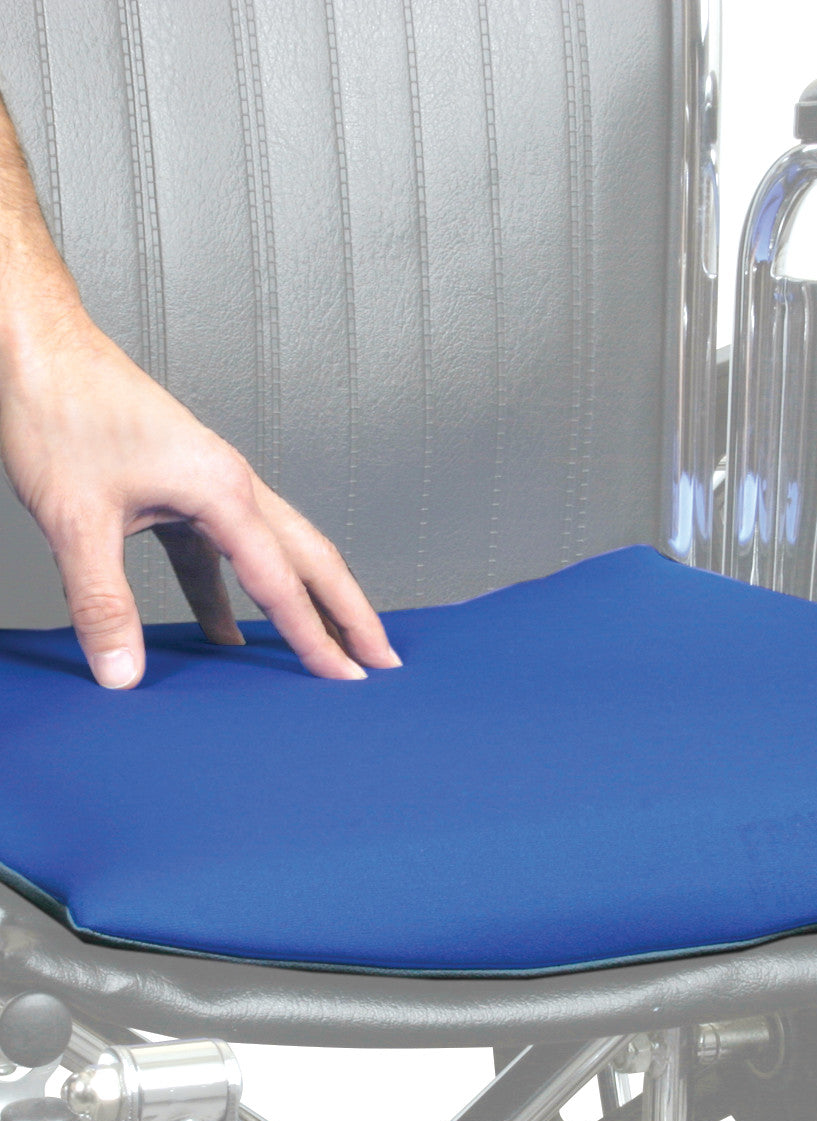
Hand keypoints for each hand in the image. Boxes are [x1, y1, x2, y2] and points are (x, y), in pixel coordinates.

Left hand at [0, 306, 400, 687]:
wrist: (36, 346)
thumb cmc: (58, 410)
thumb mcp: (74, 519)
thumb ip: (102, 602)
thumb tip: (121, 672)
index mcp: (223, 492)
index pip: (282, 583)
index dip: (315, 637)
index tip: (344, 679)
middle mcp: (233, 486)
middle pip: (313, 560)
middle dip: (351, 615)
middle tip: (382, 661)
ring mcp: (213, 486)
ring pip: (280, 554)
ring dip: (308, 601)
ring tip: (333, 645)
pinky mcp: (185, 490)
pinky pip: (225, 554)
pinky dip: (235, 595)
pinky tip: (227, 633)